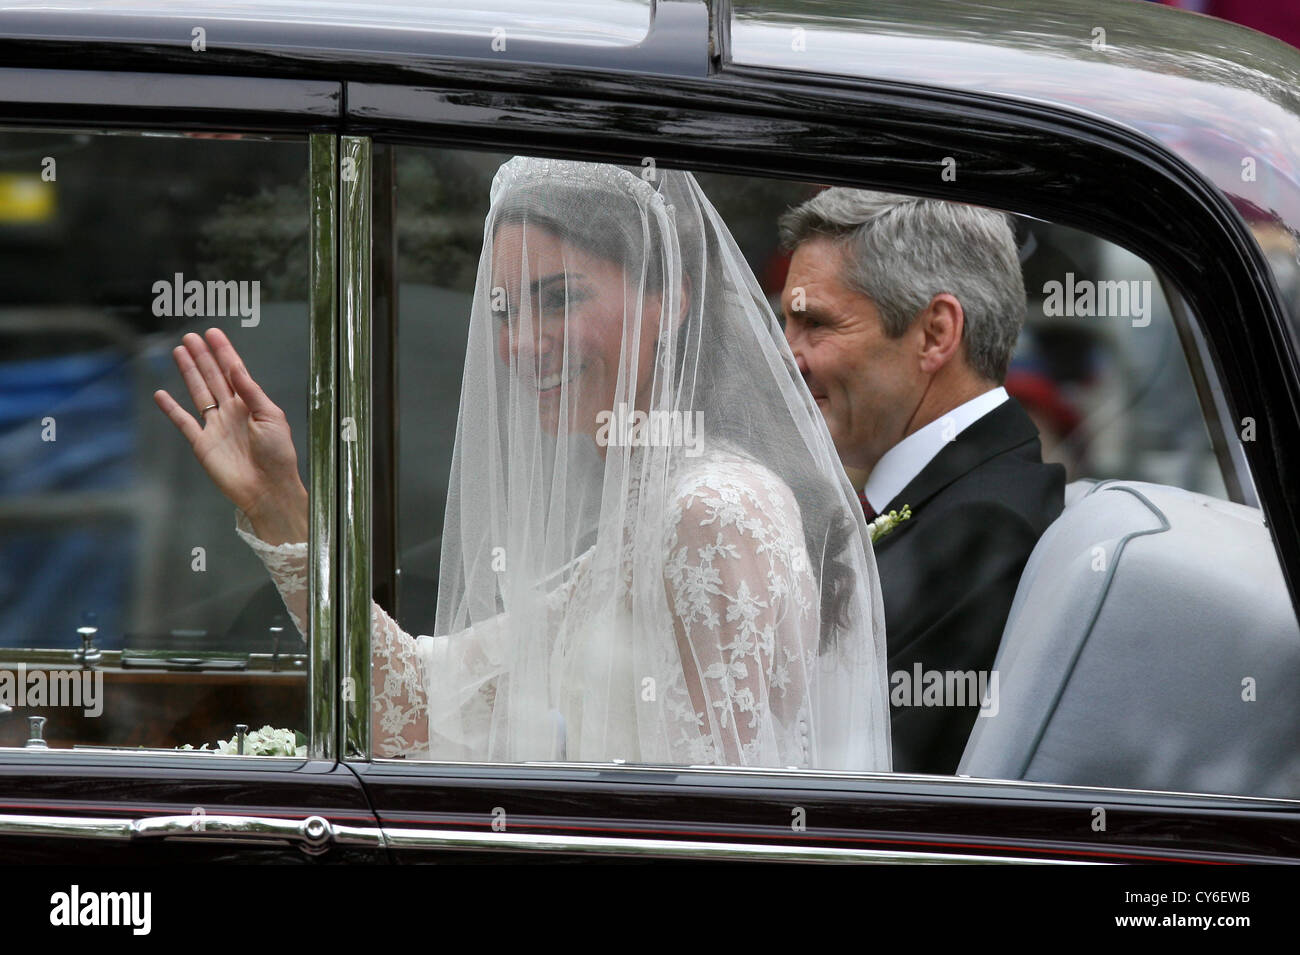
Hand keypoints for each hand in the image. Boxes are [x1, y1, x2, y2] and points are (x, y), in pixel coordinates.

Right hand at [153, 328, 307, 544]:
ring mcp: (215, 427)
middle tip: (190, 337)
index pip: (234, 372)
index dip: (224, 352)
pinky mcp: (203, 444)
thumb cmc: (278, 455)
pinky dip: (171, 409)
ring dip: (189, 373)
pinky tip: (161, 394)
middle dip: (203, 357)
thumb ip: (252, 392)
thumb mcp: (272, 418)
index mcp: (251, 404)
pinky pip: (183, 422)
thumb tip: (236, 367)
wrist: (268, 489)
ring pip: (199, 393)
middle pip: (214, 378)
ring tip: (179, 352)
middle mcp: (232, 412)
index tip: (213, 333)